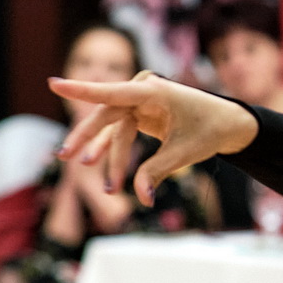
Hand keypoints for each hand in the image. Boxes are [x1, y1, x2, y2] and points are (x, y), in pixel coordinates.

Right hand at [49, 71, 257, 204]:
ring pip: (112, 128)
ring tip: (86, 170)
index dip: (82, 90)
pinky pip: (119, 132)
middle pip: (106, 115)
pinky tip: (96, 165)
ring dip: (104, 153)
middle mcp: (143, 90)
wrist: (228, 124)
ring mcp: (139, 100)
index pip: (112, 92)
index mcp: (154, 91)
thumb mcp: (183, 153)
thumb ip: (157, 172)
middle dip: (88, 138)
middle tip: (66, 157)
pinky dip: (112, 150)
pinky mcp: (140, 113)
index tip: (53, 84)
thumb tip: (142, 199)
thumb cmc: (210, 131)